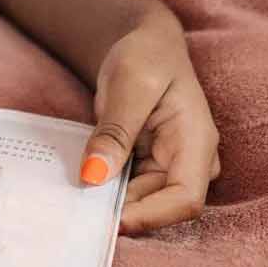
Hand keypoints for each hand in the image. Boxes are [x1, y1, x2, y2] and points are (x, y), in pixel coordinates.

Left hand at [81, 12, 220, 233]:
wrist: (145, 45)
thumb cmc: (145, 57)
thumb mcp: (129, 85)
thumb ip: (115, 132)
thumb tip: (94, 176)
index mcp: (196, 143)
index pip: (184, 198)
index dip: (150, 217)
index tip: (110, 221)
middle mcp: (189, 162)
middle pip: (159, 205)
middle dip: (121, 212)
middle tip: (75, 214)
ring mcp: (170, 165)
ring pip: (140, 201)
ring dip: (109, 204)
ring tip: (71, 204)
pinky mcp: (149, 165)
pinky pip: (128, 187)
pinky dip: (105, 190)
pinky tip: (79, 190)